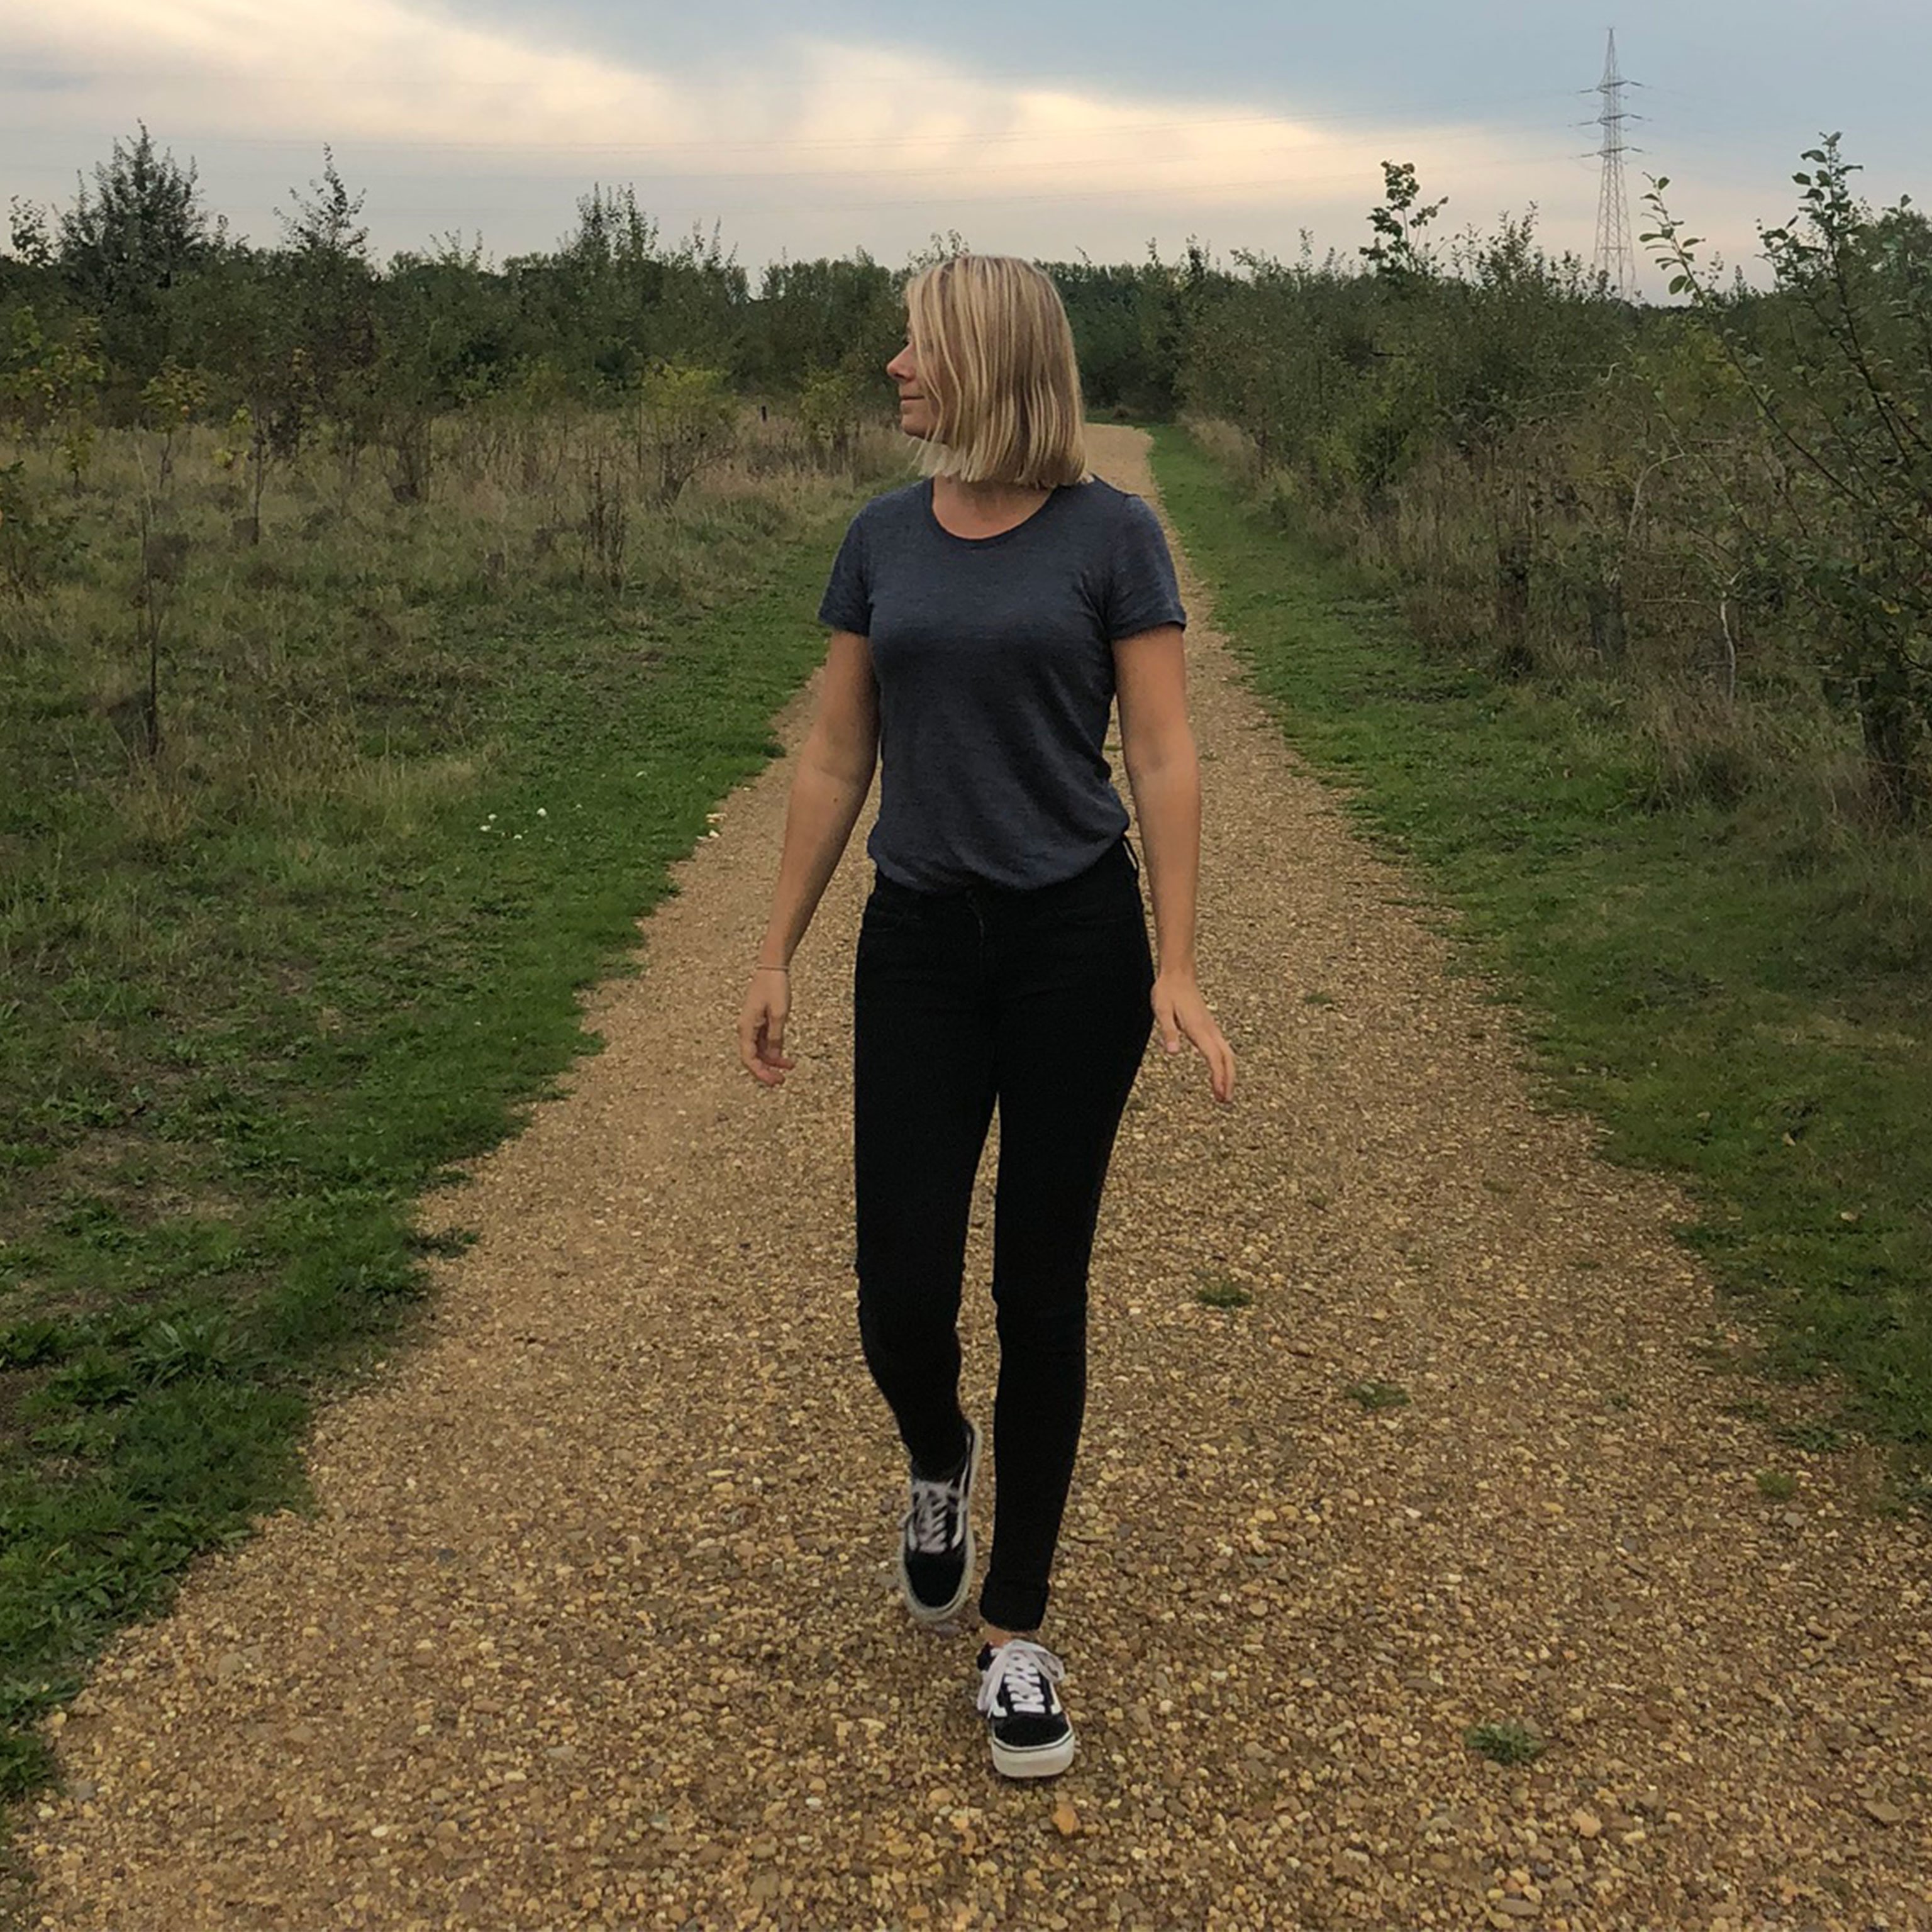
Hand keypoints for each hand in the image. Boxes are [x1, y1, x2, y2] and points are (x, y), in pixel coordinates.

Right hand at [738, 968, 795, 1087]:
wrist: (771, 968)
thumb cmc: (774, 987)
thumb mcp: (779, 1014)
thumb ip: (776, 1038)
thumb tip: (773, 1058)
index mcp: (746, 1028)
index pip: (749, 1059)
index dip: (760, 1073)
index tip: (774, 1081)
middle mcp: (746, 1029)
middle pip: (753, 1057)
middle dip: (766, 1070)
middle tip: (781, 1081)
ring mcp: (753, 1026)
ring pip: (760, 1051)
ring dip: (773, 1061)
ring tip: (789, 1067)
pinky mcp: (759, 1022)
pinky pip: (765, 1042)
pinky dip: (774, 1050)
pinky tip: (785, 1056)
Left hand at [1152, 969, 1234, 1103]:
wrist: (1178, 974)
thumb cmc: (1168, 992)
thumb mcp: (1161, 1011)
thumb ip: (1168, 1031)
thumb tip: (1173, 1052)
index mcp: (1198, 1029)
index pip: (1213, 1057)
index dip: (1218, 1077)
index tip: (1220, 1094)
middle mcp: (1209, 1030)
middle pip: (1226, 1059)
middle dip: (1228, 1080)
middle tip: (1225, 1101)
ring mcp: (1211, 1028)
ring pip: (1227, 1054)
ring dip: (1228, 1074)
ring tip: (1224, 1093)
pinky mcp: (1209, 1026)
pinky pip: (1222, 1048)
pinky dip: (1225, 1064)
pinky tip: (1220, 1072)